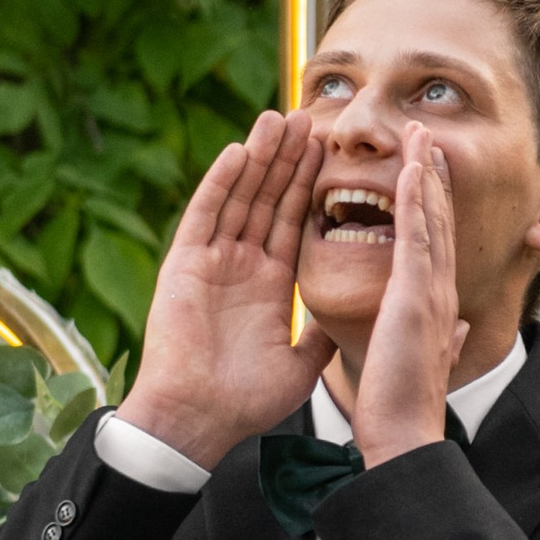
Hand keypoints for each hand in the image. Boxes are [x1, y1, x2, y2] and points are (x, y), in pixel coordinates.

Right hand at [116, 110, 333, 465]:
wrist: (199, 421)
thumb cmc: (244, 402)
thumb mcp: (300, 363)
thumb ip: (322, 331)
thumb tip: (354, 314)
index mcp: (270, 285)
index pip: (293, 221)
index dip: (308, 186)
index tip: (327, 152)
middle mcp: (241, 266)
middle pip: (268, 199)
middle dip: (287, 159)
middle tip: (308, 118)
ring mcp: (211, 262)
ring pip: (240, 197)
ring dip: (259, 158)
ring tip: (279, 119)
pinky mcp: (185, 264)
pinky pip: (206, 215)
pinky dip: (221, 183)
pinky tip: (240, 152)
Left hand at [353, 125, 467, 464]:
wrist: (405, 433)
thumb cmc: (407, 404)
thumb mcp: (431, 361)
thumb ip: (449, 339)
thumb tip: (463, 326)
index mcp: (438, 304)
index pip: (437, 242)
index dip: (435, 202)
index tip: (427, 170)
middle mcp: (441, 290)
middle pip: (439, 219)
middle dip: (433, 175)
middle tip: (426, 134)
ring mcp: (431, 290)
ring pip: (431, 219)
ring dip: (426, 173)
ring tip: (420, 134)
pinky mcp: (415, 296)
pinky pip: (416, 236)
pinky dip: (416, 200)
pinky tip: (412, 169)